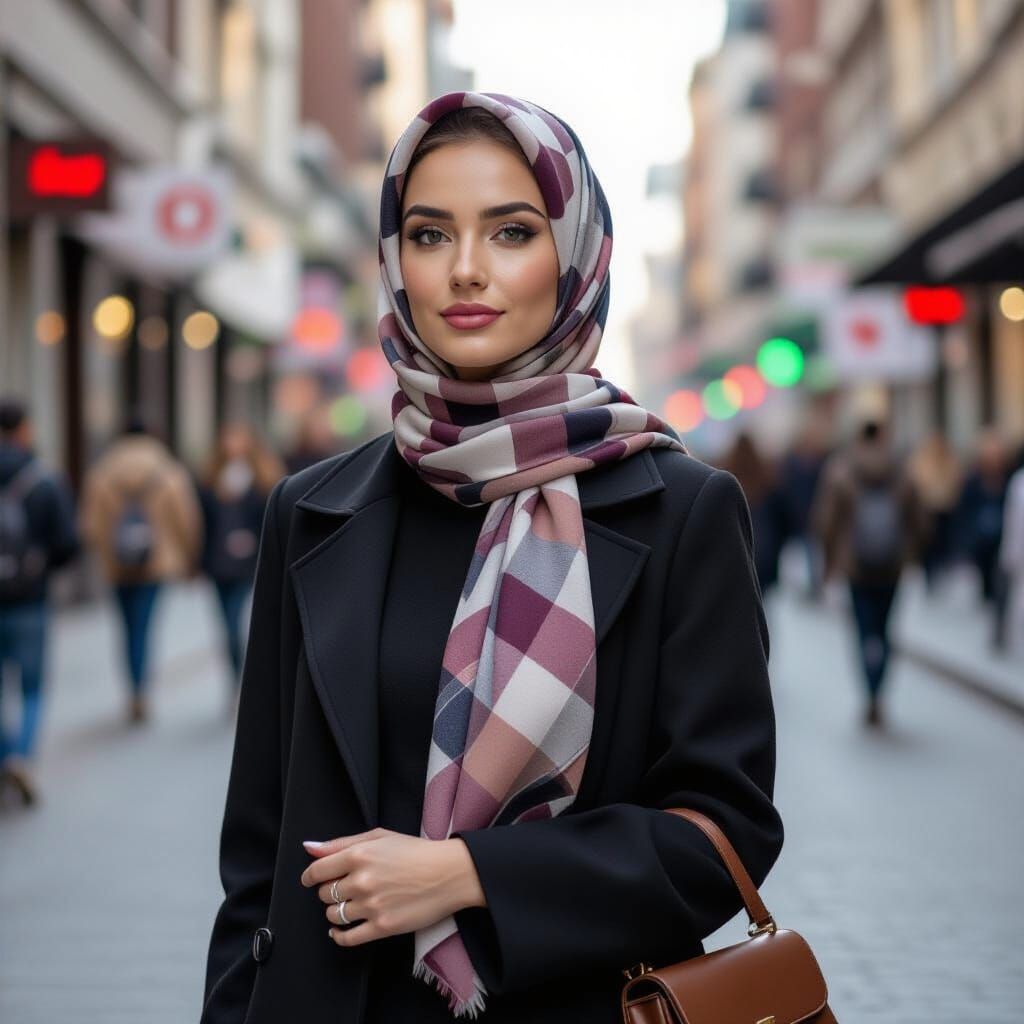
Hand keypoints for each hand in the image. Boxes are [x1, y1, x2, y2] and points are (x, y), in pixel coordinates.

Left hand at [300, 828, 485, 947]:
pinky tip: (340, 930)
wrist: (450, 873)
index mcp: (360, 855)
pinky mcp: (383, 927)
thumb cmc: (416, 851)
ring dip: (336, 911)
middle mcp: (362, 880)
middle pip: (325, 894)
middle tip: (344, 888)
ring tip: (350, 905)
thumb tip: (309, 848)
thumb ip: (341, 843)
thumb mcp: (380, 836)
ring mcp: (372, 905)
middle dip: (329, 891)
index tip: (311, 880)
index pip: (318, 870)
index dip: (310, 877)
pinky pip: (348, 938)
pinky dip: (339, 936)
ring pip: (334, 915)